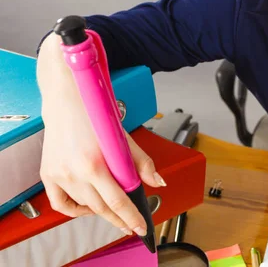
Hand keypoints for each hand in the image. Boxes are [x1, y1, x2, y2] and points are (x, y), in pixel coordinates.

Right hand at [39, 74, 164, 235]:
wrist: (68, 101)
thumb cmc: (97, 116)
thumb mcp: (124, 138)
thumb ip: (142, 163)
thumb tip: (158, 182)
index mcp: (95, 163)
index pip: (118, 202)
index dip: (131, 217)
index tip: (141, 228)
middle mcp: (75, 172)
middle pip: (101, 209)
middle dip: (119, 220)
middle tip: (130, 225)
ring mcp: (59, 175)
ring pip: (84, 206)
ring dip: (101, 212)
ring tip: (114, 210)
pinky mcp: (48, 174)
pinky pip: (61, 204)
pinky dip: (75, 210)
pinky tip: (88, 207)